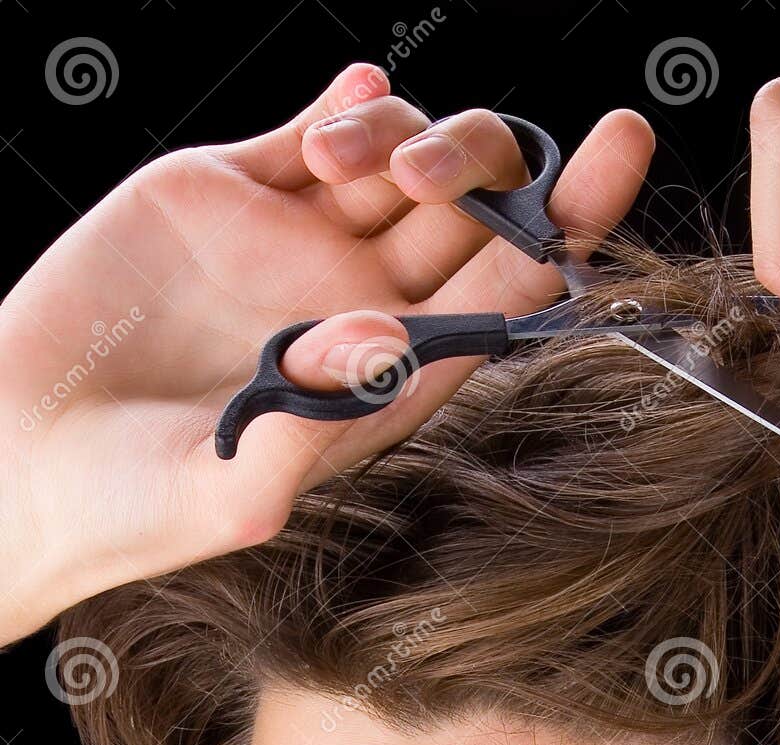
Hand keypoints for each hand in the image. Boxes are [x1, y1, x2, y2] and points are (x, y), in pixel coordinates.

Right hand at [0, 65, 652, 643]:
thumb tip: (391, 334)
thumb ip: (315, 422)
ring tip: (355, 160)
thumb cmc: (127, 510)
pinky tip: (355, 97)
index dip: (569, 228)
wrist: (16, 459)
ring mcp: (292, 244)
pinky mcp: (222, 192)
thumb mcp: (231, 493)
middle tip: (448, 170)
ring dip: (409, 132)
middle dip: (501, 166)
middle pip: (474, 213)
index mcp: (386, 380)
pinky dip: (347, 101)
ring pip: (401, 155)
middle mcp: (355, 305)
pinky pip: (308, 127)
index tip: (617, 157)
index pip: (506, 296)